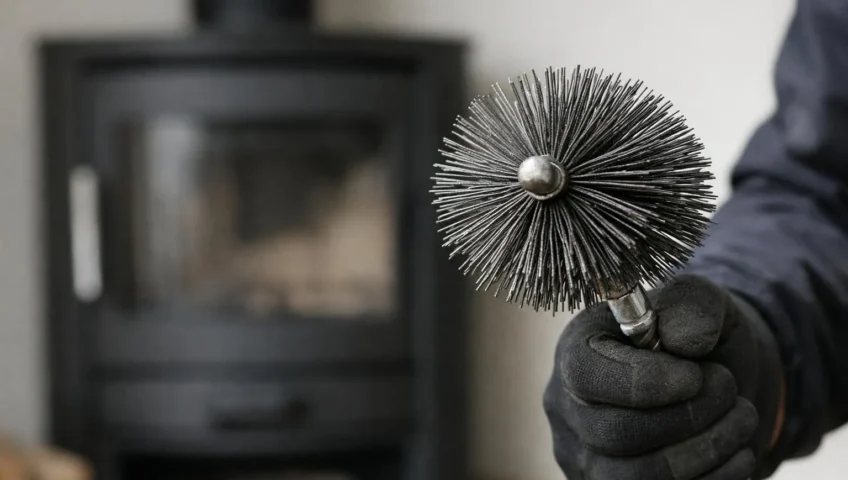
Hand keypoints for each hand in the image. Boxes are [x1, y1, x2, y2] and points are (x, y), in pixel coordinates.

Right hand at [543, 275, 783, 479]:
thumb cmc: (696, 341)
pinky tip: (737, 455)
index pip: (585, 374)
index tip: (696, 376)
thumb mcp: (702, 306)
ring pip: (635, 478)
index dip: (642, 382)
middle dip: (688, 417)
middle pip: (613, 434)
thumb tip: (682, 339)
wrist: (712, 387)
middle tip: (730, 392)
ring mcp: (585, 459)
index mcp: (577, 349)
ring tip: (742, 420)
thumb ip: (692, 305)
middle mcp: (567, 409)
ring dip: (705, 452)